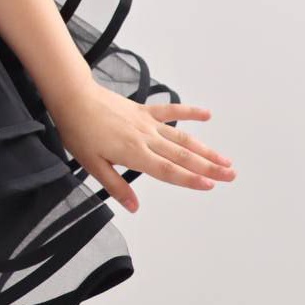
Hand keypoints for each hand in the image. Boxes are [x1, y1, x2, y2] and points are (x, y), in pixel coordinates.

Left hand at [49, 82, 235, 212]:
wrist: (74, 97)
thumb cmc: (79, 130)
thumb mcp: (91, 164)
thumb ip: (115, 185)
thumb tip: (134, 207)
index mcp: (134, 153)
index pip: (168, 171)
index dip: (190, 179)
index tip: (211, 185)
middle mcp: (146, 138)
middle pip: (182, 156)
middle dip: (208, 167)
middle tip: (230, 175)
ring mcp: (147, 123)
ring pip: (182, 138)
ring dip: (205, 149)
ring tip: (224, 159)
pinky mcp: (143, 110)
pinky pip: (170, 111)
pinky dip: (189, 112)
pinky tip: (206, 115)